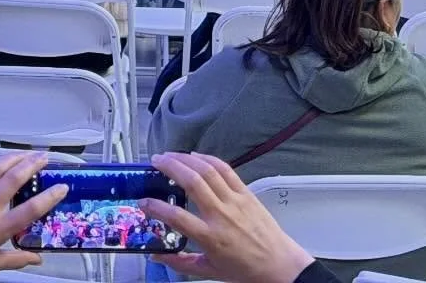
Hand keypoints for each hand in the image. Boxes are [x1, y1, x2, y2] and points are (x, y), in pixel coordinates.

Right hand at [144, 152, 313, 282]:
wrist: (282, 268)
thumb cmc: (245, 271)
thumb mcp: (211, 271)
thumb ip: (181, 263)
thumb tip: (156, 255)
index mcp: (211, 239)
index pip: (177, 218)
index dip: (156, 207)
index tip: (143, 201)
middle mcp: (222, 216)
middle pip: (191, 182)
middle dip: (169, 167)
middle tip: (154, 161)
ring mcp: (235, 202)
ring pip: (206, 170)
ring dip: (184, 158)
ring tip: (169, 155)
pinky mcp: (246, 193)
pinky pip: (225, 169)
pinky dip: (207, 158)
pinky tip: (195, 156)